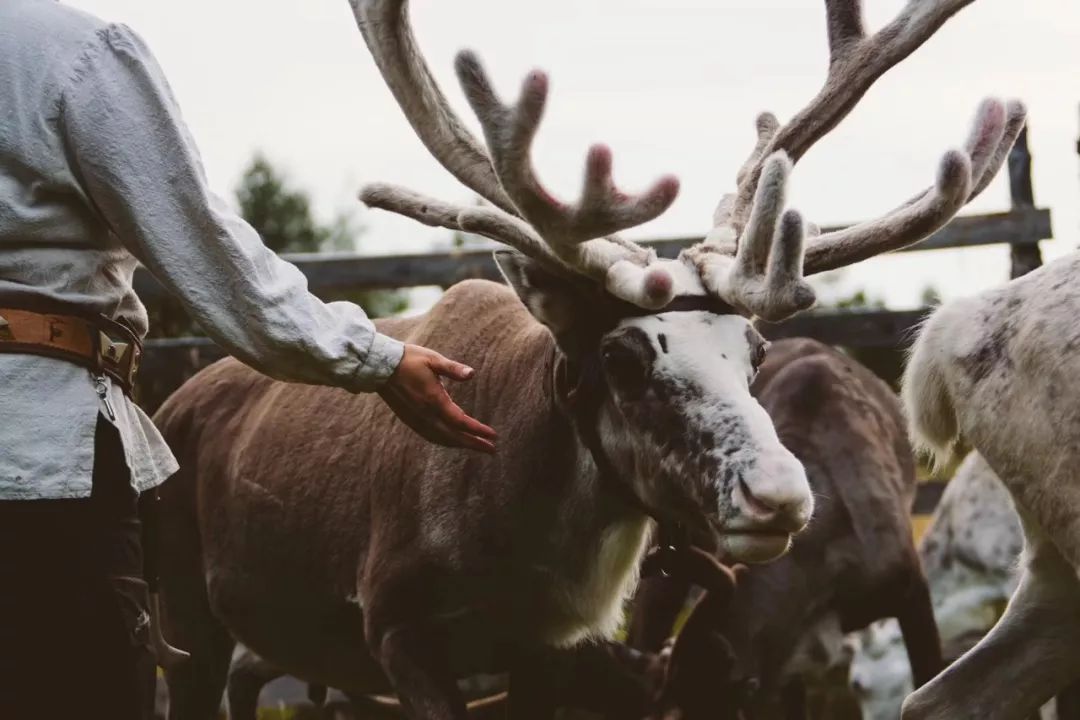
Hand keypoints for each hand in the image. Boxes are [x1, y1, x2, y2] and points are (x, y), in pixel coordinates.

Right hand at [378, 344, 496, 453]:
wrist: (380, 367)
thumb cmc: (409, 359)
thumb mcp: (433, 360)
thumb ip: (453, 369)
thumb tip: (472, 374)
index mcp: (433, 401)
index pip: (460, 422)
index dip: (478, 430)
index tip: (494, 436)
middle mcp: (425, 415)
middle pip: (454, 436)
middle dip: (474, 444)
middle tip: (492, 449)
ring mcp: (416, 419)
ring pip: (442, 439)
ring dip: (460, 444)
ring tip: (476, 446)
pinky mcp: (410, 420)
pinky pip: (431, 436)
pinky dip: (445, 441)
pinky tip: (452, 441)